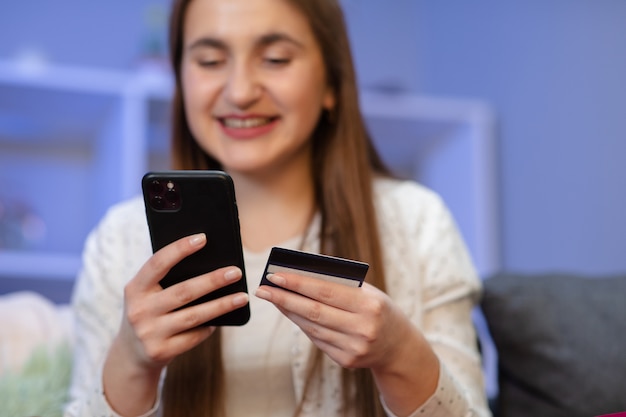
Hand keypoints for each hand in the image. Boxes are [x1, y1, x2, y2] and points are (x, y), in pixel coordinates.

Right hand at [103, 233, 248, 414]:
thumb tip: (209, 261)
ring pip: (194, 316)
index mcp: (135, 289)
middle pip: (183, 291)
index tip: (203, 238)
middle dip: (212, 280)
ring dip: (221, 305)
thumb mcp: (146, 295)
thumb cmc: (148, 312)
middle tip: (236, 272)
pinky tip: (222, 320)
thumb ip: (166, 279)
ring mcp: (149, 333)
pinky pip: (193, 337)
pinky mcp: (161, 351)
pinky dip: (209, 328)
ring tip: (242, 297)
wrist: (130, 355)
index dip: (179, 249)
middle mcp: (139, 310)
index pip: (158, 263)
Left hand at [255, 272, 439, 414]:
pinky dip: (301, 324)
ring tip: (272, 298)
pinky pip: (317, 339)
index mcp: (369, 305)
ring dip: (288, 311)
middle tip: (263, 288)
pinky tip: (289, 312)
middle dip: (284, 298)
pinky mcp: (346, 361)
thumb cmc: (377, 309)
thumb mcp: (367, 292)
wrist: (398, 346)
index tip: (275, 275)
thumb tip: (300, 274)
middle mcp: (362, 328)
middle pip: (314, 311)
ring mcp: (354, 348)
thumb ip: (339, 283)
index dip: (298, 283)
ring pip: (311, 327)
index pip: (325, 292)